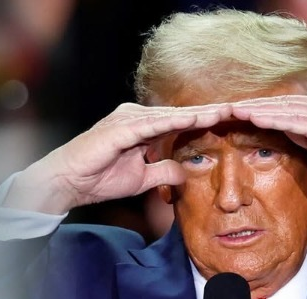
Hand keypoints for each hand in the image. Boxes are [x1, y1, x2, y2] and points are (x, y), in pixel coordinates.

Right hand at [4, 102, 232, 213]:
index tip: (231, 122)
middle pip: (178, 113)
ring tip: (226, 112)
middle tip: (239, 108)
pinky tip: (197, 118)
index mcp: (140, 127)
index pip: (178, 122)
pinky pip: (154, 123)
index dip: (204, 121)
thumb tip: (185, 171)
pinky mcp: (120, 127)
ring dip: (198, 113)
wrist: (68, 182)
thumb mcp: (141, 178)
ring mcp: (127, 119)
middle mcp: (135, 117)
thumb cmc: (98, 178)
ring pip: (170, 115)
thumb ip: (163, 171)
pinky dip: (177, 120)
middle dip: (208, 112)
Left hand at [232, 94, 306, 206]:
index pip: (284, 105)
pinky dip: (273, 118)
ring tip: (232, 110)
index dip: (258, 108)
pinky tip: (254, 118)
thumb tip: (283, 131)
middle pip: (281, 103)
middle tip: (225, 107)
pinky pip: (295, 120)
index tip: (234, 112)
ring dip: (257, 109)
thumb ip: (304, 136)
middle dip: (252, 105)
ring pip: (285, 108)